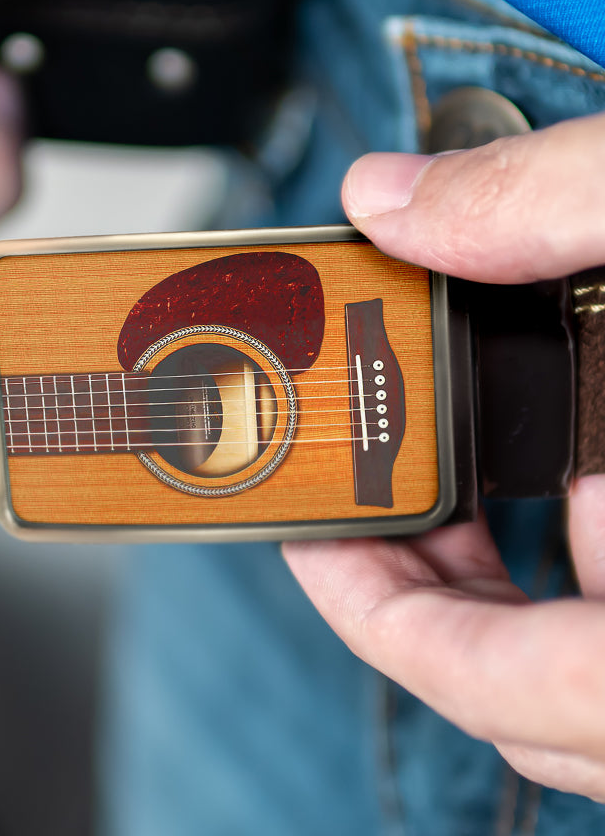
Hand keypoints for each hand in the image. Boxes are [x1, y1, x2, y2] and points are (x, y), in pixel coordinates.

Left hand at [284, 114, 604, 800]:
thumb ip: (553, 204)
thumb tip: (396, 195)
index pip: (513, 686)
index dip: (385, 619)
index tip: (304, 541)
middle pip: (529, 685)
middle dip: (427, 584)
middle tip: (355, 498)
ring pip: (584, 665)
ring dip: (501, 573)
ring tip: (439, 478)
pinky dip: (578, 556)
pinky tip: (565, 471)